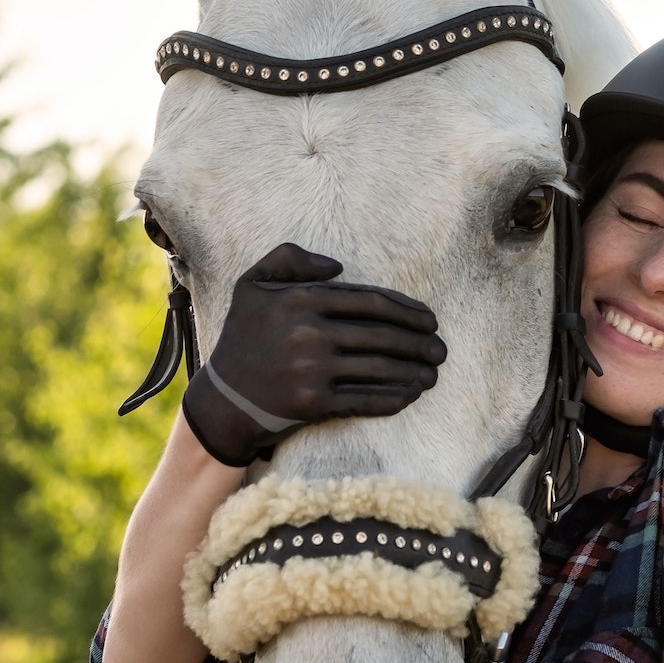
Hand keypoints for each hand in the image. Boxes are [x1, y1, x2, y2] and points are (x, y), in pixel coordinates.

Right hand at [181, 243, 446, 466]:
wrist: (222, 400)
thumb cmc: (242, 338)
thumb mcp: (252, 285)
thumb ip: (288, 259)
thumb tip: (338, 264)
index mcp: (300, 299)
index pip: (370, 302)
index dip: (407, 311)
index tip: (430, 320)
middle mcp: (308, 332)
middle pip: (381, 335)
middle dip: (419, 343)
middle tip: (441, 350)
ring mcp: (311, 370)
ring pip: (379, 367)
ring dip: (414, 371)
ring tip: (433, 373)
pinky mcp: (313, 403)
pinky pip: (364, 398)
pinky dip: (393, 397)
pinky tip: (411, 395)